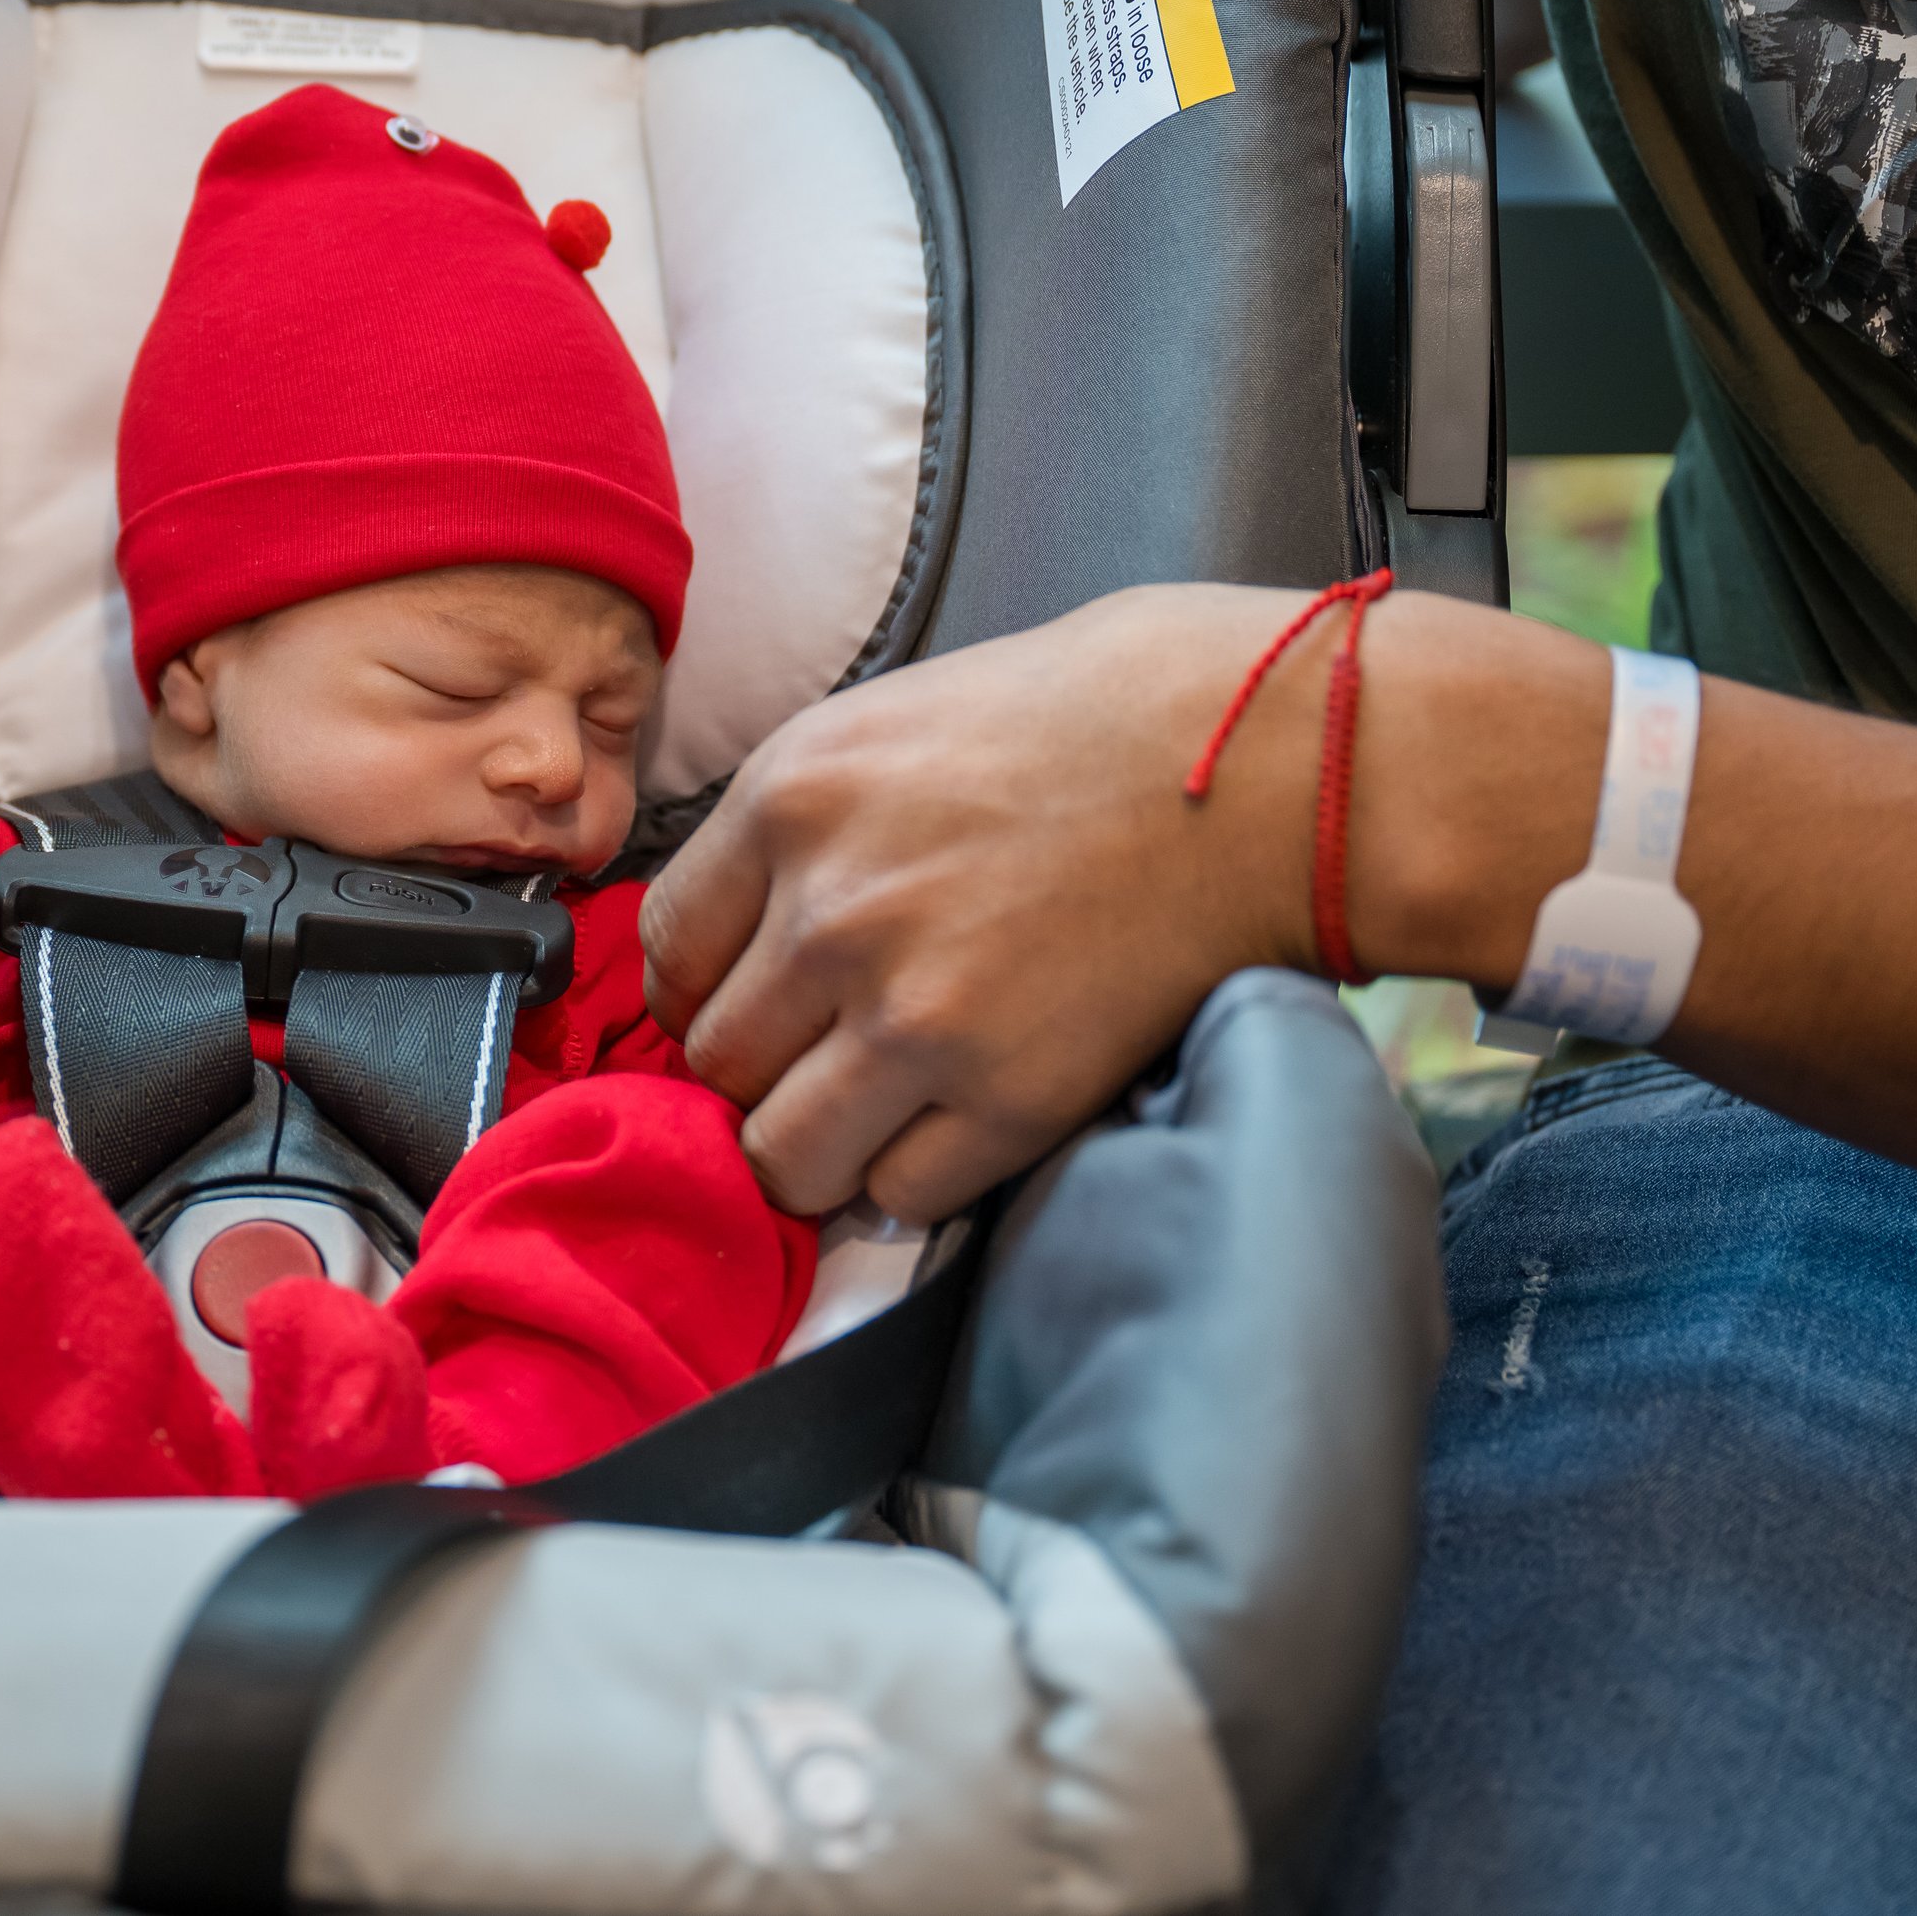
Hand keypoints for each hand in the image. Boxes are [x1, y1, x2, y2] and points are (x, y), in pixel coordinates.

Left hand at [642, 584, 1572, 1222]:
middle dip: (764, 1073)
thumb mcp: (888, 726)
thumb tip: (734, 938)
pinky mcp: (1007, 1095)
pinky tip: (964, 1116)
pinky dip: (923, 1173)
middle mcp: (830, 913)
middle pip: (715, 1064)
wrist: (1249, 759)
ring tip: (883, 1108)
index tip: (755, 1004)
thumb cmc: (1082, 725)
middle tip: (829, 1058)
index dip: (708, 992)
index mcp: (789, 801)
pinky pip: (901, 1190)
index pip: (667, 954)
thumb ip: (796, 831)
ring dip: (825, 1146)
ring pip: (783, 1154)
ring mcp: (915, 1013)